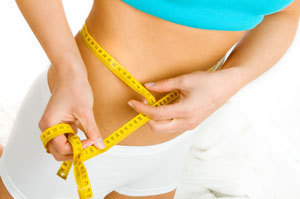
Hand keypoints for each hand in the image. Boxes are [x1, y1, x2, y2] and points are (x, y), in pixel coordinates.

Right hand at [38, 68, 104, 161]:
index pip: (61, 148)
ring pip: (62, 147)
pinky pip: (67, 139)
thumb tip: (99, 145)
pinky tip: (88, 137)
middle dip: (75, 153)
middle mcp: (48, 128)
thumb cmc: (75, 88)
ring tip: (91, 142)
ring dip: (76, 148)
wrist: (71, 74)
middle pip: (58, 152)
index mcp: (49, 124)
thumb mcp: (86, 111)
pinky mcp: (61, 124)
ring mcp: (53, 126)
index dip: (78, 149)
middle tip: (91, 148)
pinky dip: (77, 141)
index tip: (92, 142)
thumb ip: (92, 130)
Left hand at [127, 67, 241, 132]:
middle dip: (146, 117)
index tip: (132, 102)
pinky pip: (172, 126)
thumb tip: (148, 86)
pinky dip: (163, 119)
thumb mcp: (184, 80)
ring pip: (164, 129)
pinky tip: (162, 107)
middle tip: (142, 103)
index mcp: (185, 111)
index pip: (156, 114)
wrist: (226, 86)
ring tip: (152, 103)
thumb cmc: (208, 82)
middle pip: (157, 128)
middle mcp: (187, 122)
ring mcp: (190, 125)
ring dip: (154, 118)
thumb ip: (164, 84)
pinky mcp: (191, 124)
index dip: (142, 109)